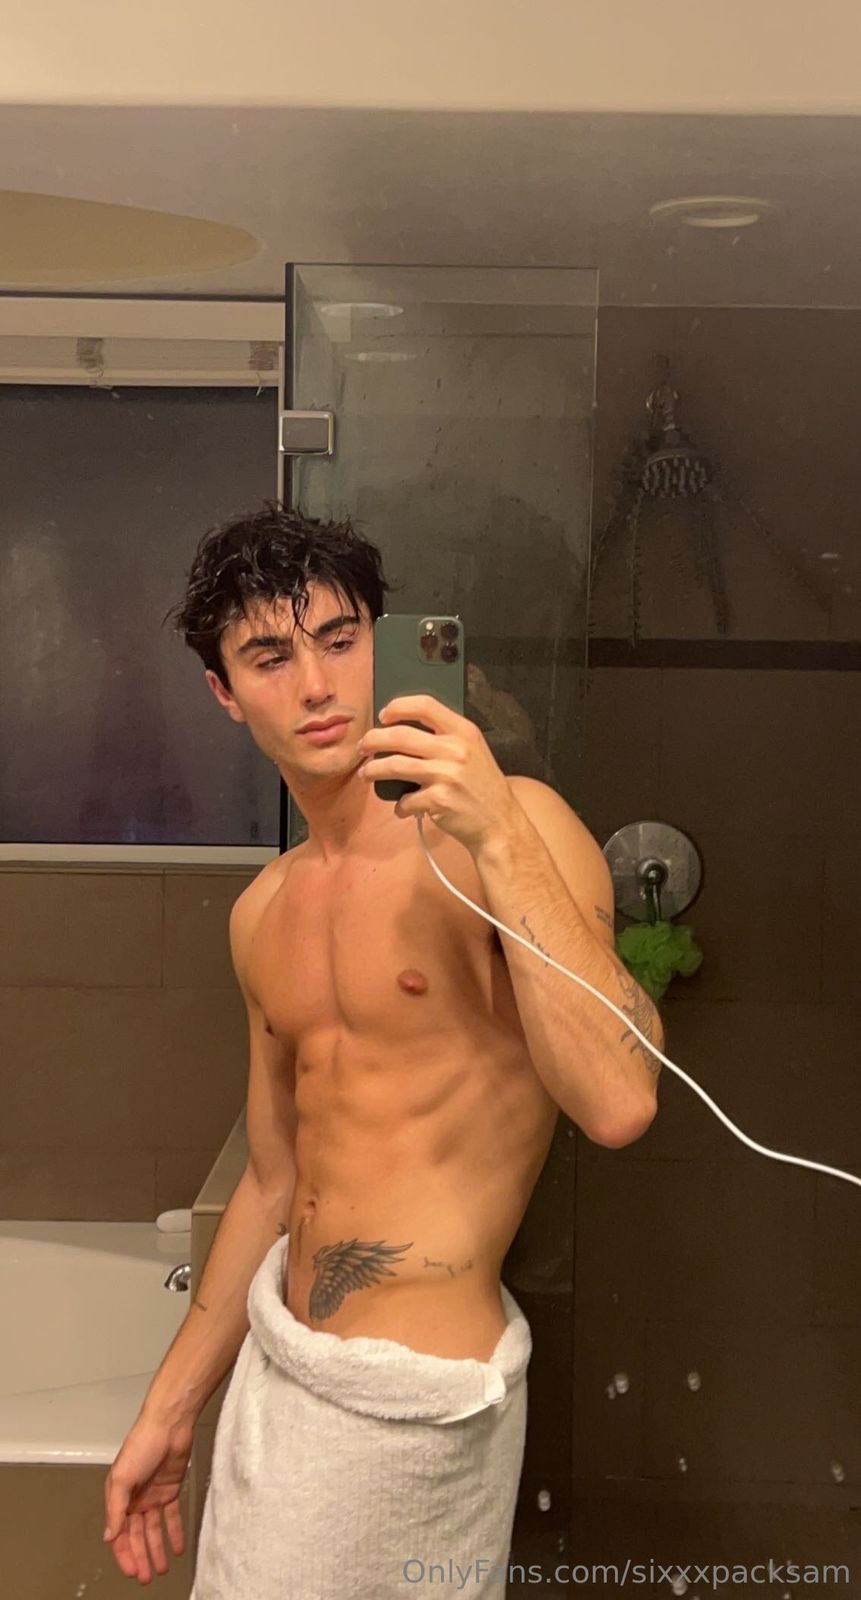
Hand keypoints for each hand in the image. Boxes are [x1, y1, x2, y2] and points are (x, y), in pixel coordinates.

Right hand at [103, 1407, 194, 1583]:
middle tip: (148, 1577)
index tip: (133, 1572)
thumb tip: (109, 1537)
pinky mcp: (171, 1490)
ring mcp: (153, 1495)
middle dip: (141, 1556)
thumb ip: (115, 1508)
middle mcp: (134, 1499)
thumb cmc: (141, 1446)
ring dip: (157, 1549)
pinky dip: (174, 1532)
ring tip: (163, 1569)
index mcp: (118, 1496)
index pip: (119, 1533)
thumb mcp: (122, 1477)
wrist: (170, 1425)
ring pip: (154, 1529)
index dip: (125, 1554)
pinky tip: (178, 1548)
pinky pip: (172, 1516)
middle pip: (136, 1535)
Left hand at [357, 693, 518, 854]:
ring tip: (366, 773)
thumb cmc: (482, 786)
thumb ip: (447, 737)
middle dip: (373, 740)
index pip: (425, 705)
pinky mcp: (438, 800)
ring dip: (373, 770)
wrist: (500, 823)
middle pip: (400, 735)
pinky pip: (405, 799)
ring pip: (395, 765)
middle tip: (364, 746)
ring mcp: (446, 775)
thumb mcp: (474, 751)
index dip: (399, 706)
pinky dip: (399, 805)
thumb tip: (404, 731)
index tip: (384, 715)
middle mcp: (455, 749)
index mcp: (464, 731)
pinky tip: (402, 807)